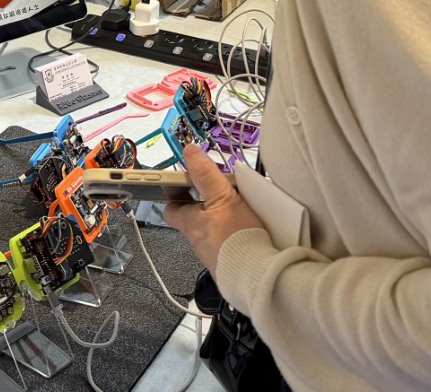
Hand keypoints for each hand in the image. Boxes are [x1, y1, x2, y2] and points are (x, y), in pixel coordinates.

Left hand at [164, 143, 266, 272]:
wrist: (259, 277)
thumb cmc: (238, 241)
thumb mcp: (223, 197)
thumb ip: (205, 174)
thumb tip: (190, 153)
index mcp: (190, 224)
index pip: (171, 208)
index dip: (174, 193)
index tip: (182, 180)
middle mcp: (197, 241)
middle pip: (193, 218)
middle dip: (204, 205)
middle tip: (219, 191)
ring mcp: (213, 254)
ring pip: (211, 232)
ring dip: (222, 220)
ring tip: (242, 208)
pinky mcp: (230, 264)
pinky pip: (228, 246)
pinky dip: (236, 236)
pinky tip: (252, 230)